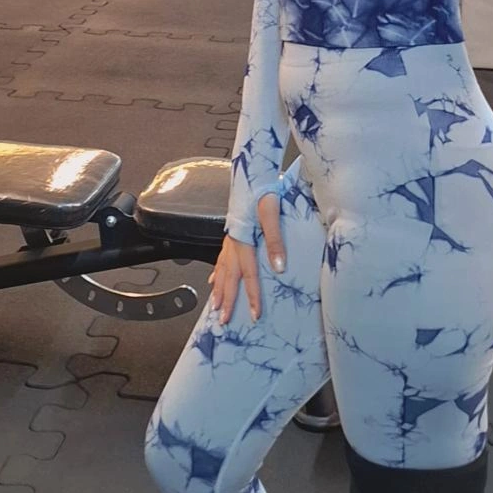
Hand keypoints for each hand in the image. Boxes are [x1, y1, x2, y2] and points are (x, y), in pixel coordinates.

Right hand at [209, 192, 286, 324]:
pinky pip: (221, 257)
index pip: (249, 275)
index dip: (252, 296)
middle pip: (229, 277)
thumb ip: (275, 240)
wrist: (252, 171)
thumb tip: (278, 267)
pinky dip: (217, 271)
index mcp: (243, 239)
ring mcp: (230, 237)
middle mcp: (233, 241)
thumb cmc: (263, 189)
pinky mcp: (231, 231)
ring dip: (219, 290)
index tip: (254, 315)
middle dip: (228, 300)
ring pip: (222, 269)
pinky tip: (214, 281)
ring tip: (215, 307)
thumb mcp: (272, 212)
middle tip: (224, 321)